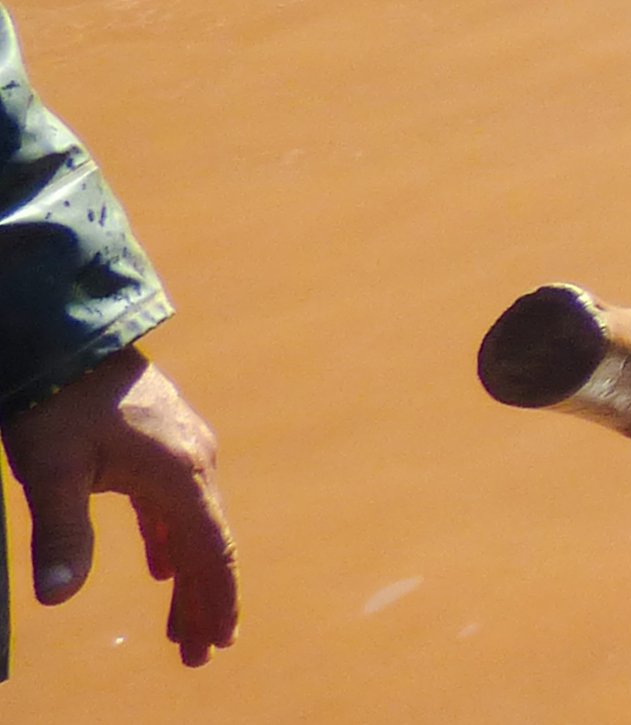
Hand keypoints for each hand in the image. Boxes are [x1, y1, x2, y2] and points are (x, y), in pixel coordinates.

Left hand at [4, 349, 236, 666]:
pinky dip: (173, 543)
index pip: (211, 550)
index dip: (216, 599)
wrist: (69, 336)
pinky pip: (177, 507)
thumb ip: (61, 534)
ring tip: (179, 625)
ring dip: (189, 577)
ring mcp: (183, 449)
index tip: (218, 641)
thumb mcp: (53, 471)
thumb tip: (57, 597)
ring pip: (194, 527)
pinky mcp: (163, 443)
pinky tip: (163, 568)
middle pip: (209, 545)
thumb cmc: (60, 402)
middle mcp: (196, 462)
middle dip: (204, 602)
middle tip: (197, 654)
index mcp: (181, 473)